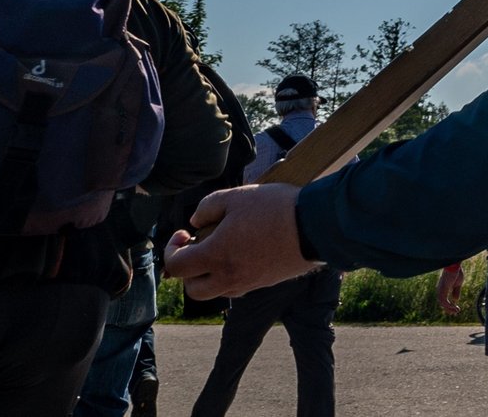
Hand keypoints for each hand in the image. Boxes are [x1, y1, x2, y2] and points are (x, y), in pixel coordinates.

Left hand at [164, 183, 318, 298]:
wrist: (316, 226)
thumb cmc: (275, 209)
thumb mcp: (237, 196)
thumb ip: (207, 207)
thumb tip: (196, 222)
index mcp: (217, 255)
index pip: (177, 266)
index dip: (171, 250)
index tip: (184, 234)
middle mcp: (230, 276)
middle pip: (194, 290)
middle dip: (188, 271)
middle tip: (197, 248)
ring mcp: (249, 283)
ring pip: (216, 292)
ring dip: (209, 276)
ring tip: (220, 251)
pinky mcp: (266, 282)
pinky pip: (238, 288)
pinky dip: (230, 277)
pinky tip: (242, 254)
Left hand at [436, 265, 464, 316]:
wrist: (454, 266)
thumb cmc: (456, 272)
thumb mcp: (457, 284)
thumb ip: (456, 292)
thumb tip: (455, 300)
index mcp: (443, 289)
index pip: (444, 300)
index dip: (449, 306)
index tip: (456, 310)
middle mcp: (440, 290)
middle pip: (442, 303)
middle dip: (449, 309)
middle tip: (456, 313)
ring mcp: (440, 290)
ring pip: (442, 303)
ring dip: (449, 308)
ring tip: (457, 310)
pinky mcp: (443, 290)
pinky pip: (444, 301)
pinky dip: (449, 306)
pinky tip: (455, 307)